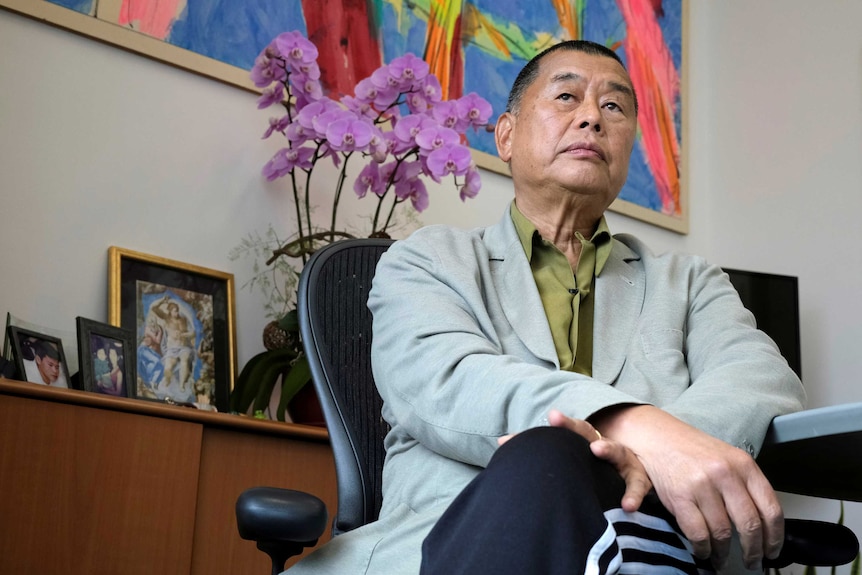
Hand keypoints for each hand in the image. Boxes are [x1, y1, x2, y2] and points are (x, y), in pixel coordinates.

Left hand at [497, 409, 651, 511]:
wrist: (632, 478)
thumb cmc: (593, 470)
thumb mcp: (573, 460)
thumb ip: (541, 454)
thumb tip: (502, 443)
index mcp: (583, 441)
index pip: (565, 431)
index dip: (552, 426)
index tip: (541, 419)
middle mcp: (602, 445)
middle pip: (586, 432)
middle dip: (571, 425)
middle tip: (554, 417)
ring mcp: (622, 460)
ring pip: (617, 451)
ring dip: (608, 449)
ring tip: (597, 449)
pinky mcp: (638, 478)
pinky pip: (637, 485)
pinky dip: (633, 494)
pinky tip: (627, 506)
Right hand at [595, 405, 783, 570]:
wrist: (657, 436)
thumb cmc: (693, 450)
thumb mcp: (727, 459)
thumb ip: (745, 486)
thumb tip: (761, 524)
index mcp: (744, 465)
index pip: (770, 508)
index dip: (774, 536)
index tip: (772, 551)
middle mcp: (725, 474)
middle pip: (749, 524)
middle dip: (753, 550)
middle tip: (752, 562)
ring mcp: (702, 485)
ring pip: (722, 532)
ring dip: (724, 553)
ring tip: (722, 559)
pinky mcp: (680, 496)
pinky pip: (698, 532)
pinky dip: (703, 548)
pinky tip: (703, 551)